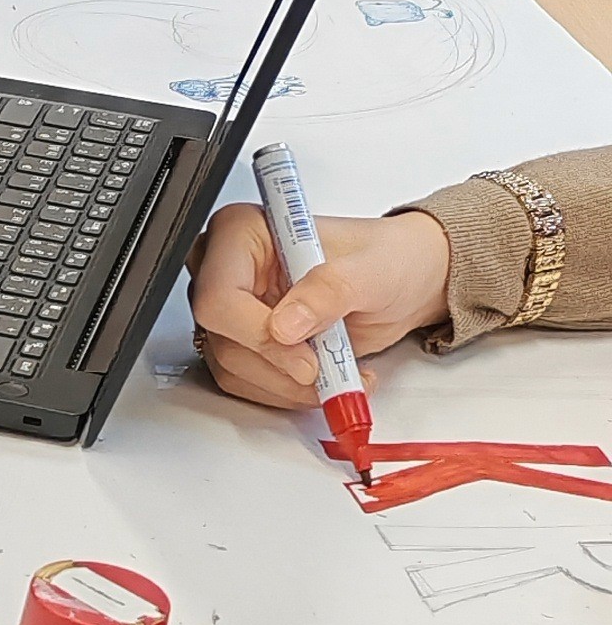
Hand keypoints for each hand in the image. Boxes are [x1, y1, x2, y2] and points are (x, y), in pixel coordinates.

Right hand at [190, 199, 451, 410]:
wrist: (407, 281)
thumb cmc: (390, 259)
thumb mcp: (370, 270)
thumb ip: (328, 291)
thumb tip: (283, 325)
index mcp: (244, 232)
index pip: (218, 295)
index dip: (258, 335)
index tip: (306, 357)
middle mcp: (229, 269)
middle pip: (221, 336)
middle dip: (276, 365)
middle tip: (324, 368)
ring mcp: (235, 309)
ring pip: (231, 366)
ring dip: (285, 385)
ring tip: (336, 372)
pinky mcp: (246, 341)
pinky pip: (245, 381)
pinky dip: (285, 392)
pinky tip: (324, 378)